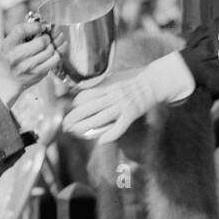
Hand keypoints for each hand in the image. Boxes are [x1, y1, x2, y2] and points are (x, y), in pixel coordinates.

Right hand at [0, 18, 62, 106]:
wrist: (9, 80)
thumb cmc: (11, 58)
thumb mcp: (10, 42)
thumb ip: (24, 31)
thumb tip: (46, 25)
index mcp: (9, 45)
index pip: (22, 30)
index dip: (35, 26)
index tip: (40, 26)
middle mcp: (17, 56)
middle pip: (41, 41)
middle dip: (46, 37)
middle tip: (44, 38)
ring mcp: (29, 66)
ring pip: (50, 50)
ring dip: (51, 45)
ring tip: (47, 46)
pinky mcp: (39, 72)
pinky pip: (55, 59)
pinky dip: (57, 53)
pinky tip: (53, 51)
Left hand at [61, 52, 193, 144]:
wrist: (154, 81)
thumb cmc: (134, 79)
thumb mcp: (114, 77)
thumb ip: (99, 85)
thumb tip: (80, 89)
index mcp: (107, 86)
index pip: (86, 95)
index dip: (76, 103)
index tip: (71, 109)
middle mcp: (112, 96)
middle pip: (88, 108)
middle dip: (74, 117)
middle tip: (64, 125)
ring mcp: (122, 105)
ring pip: (100, 118)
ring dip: (85, 126)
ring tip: (74, 132)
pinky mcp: (131, 114)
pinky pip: (119, 126)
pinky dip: (110, 134)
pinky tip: (101, 141)